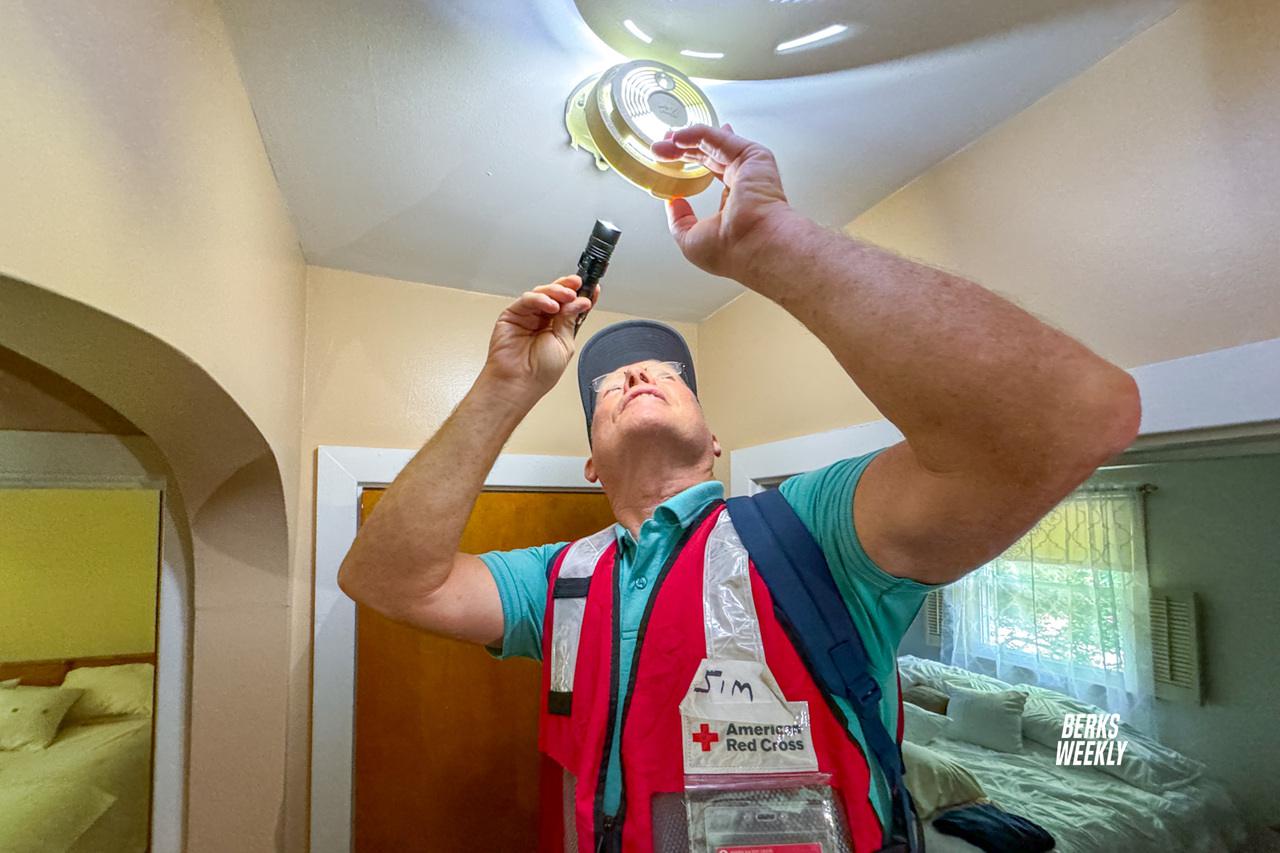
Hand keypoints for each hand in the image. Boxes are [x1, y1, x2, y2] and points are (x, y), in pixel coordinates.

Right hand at [480, 276, 596, 403]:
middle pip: (557, 295)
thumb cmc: (539, 373)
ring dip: (557, 291)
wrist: (518, 383)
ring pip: (543, 293)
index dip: (582, 295)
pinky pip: (527, 300)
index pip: (571, 305)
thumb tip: (579, 302)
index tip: (592, 288)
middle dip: (569, 287)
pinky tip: (551, 305)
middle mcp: (544, 319)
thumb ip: (570, 320)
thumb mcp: (564, 344)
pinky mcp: (513, 314)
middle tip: (578, 285)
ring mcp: (529, 315)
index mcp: (559, 327)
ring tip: (567, 296)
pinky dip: (540, 299)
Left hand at [651, 124, 792, 279]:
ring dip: (686, 139)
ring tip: (664, 140)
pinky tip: (678, 137)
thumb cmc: (733, 252)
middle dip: (683, 148)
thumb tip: (673, 202)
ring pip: (713, 144)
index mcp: (734, 203)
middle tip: (662, 146)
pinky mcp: (753, 156)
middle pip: (709, 155)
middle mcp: (743, 183)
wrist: (755, 246)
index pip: (712, 172)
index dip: (691, 162)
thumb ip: (679, 221)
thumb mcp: (690, 239)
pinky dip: (698, 134)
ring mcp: (749, 168)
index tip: (669, 159)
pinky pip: (719, 139)